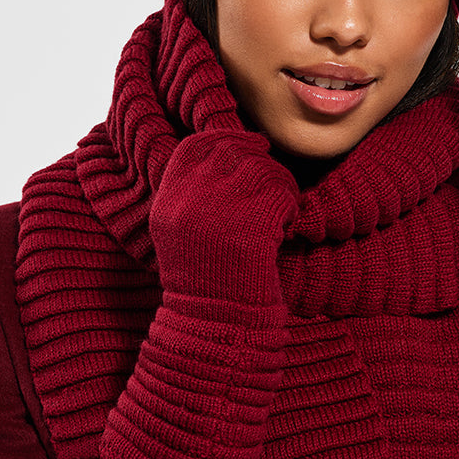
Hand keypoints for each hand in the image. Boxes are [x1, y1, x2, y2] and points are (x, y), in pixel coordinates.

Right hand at [152, 131, 298, 304]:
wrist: (215, 322)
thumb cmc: (207, 279)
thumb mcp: (181, 232)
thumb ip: (193, 192)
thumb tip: (231, 148)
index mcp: (168, 202)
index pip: (195, 146)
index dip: (225, 136)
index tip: (249, 143)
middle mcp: (188, 201)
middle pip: (231, 151)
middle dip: (259, 159)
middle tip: (273, 181)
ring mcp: (218, 212)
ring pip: (261, 167)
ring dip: (280, 184)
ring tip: (280, 211)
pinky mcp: (250, 226)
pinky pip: (281, 192)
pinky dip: (291, 206)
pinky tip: (286, 227)